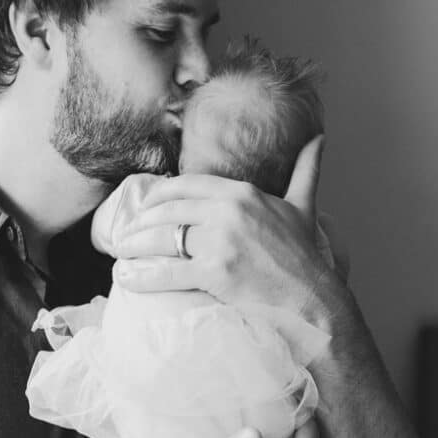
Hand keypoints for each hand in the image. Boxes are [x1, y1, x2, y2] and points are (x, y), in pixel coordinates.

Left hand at [113, 135, 335, 319]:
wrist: (313, 298)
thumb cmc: (305, 256)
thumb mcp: (304, 206)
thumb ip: (306, 170)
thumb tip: (318, 139)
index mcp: (242, 193)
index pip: (186, 185)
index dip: (158, 194)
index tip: (144, 205)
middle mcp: (229, 211)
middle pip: (168, 210)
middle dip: (141, 221)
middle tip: (123, 232)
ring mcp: (221, 242)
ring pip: (162, 238)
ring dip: (134, 245)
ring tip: (119, 251)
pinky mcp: (215, 273)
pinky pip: (168, 272)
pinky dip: (142, 276)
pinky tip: (125, 278)